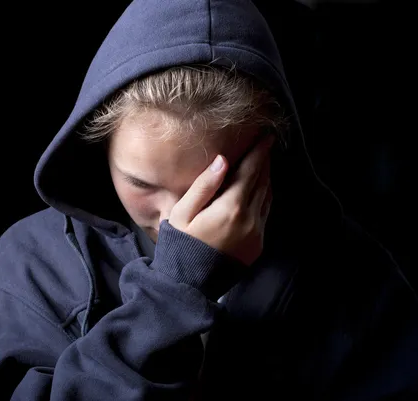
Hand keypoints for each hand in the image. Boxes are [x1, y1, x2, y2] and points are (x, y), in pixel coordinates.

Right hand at [168, 134, 274, 265]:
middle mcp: (250, 219)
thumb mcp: (183, 212)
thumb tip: (223, 160)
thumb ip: (205, 185)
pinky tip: (259, 191)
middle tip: (265, 145)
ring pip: (267, 197)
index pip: (251, 171)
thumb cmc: (180, 244)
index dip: (259, 152)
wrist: (188, 284)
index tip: (266, 136)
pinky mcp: (257, 246)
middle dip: (264, 162)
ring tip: (262, 164)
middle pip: (262, 182)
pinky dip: (264, 197)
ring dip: (265, 178)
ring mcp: (257, 234)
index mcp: (231, 208)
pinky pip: (265, 214)